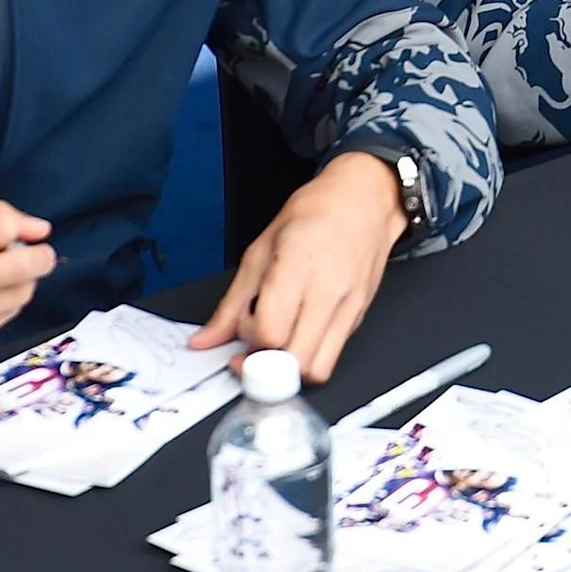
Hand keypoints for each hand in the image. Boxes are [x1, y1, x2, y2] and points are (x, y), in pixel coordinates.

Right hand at [0, 201, 55, 362]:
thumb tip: (37, 228)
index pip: (0, 227)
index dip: (21, 225)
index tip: (28, 230)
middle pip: (20, 266)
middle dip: (38, 256)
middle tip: (35, 253)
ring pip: (20, 294)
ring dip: (23, 280)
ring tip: (4, 274)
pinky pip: (6, 316)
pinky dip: (6, 301)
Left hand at [193, 151, 408, 383]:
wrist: (363, 201)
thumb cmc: (315, 214)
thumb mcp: (260, 250)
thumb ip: (232, 303)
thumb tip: (207, 337)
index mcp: (296, 268)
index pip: (269, 331)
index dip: (247, 341)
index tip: (240, 334)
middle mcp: (327, 292)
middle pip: (293, 360)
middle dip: (266, 366)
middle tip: (253, 352)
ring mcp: (348, 307)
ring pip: (317, 369)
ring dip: (290, 370)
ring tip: (277, 348)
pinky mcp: (358, 318)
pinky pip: (332, 357)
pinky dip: (309, 357)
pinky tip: (297, 337)